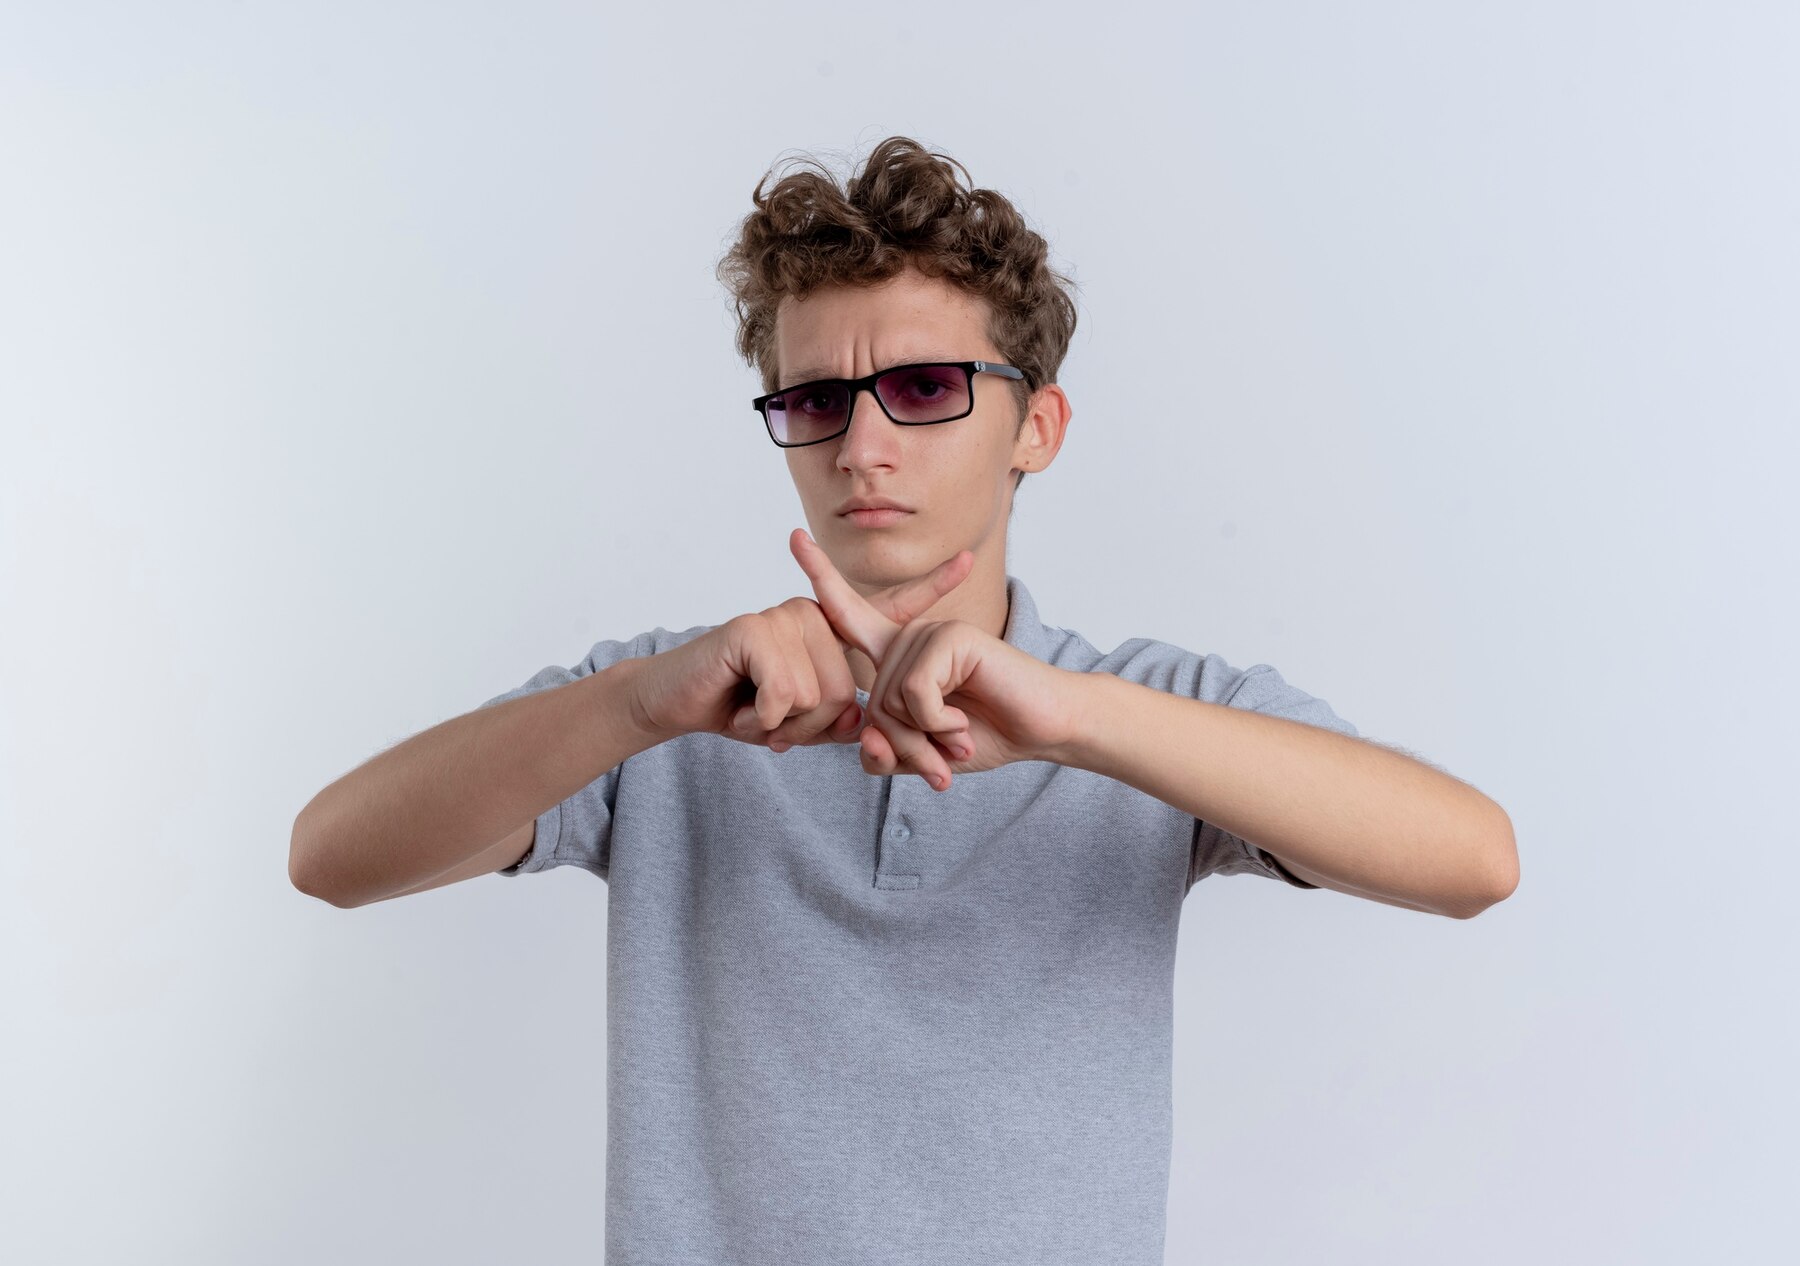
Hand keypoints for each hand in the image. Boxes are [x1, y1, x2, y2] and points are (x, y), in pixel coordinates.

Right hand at [627, 549, 976, 753]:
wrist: (676, 702)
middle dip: (808, 729)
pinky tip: (742, 706)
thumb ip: (840, 719)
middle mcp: (811, 614)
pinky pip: (787, 696)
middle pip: (848, 694)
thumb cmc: (741, 706)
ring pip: (821, 698)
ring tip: (754, 709)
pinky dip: (763, 718)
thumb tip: (862, 722)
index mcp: (829, 630)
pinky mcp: (755, 630)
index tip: (970, 555)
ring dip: (783, 725)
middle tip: (770, 720)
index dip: (931, 587)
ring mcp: (784, 616)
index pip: (886, 611)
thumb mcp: (800, 719)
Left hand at [790, 528, 1080, 791]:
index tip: (794, 535)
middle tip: (946, 752)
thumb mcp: (923, 754)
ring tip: (958, 734)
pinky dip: (938, 722)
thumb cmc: (986, 734)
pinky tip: (962, 723)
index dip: (820, 577)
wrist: (1042, 729)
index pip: (847, 615)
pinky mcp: (951, 636)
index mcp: (897, 652)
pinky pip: (916, 692)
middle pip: (871, 706)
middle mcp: (909, 635)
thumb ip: (886, 754)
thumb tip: (866, 742)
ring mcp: (930, 631)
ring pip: (890, 701)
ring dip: (926, 736)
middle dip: (907, 745)